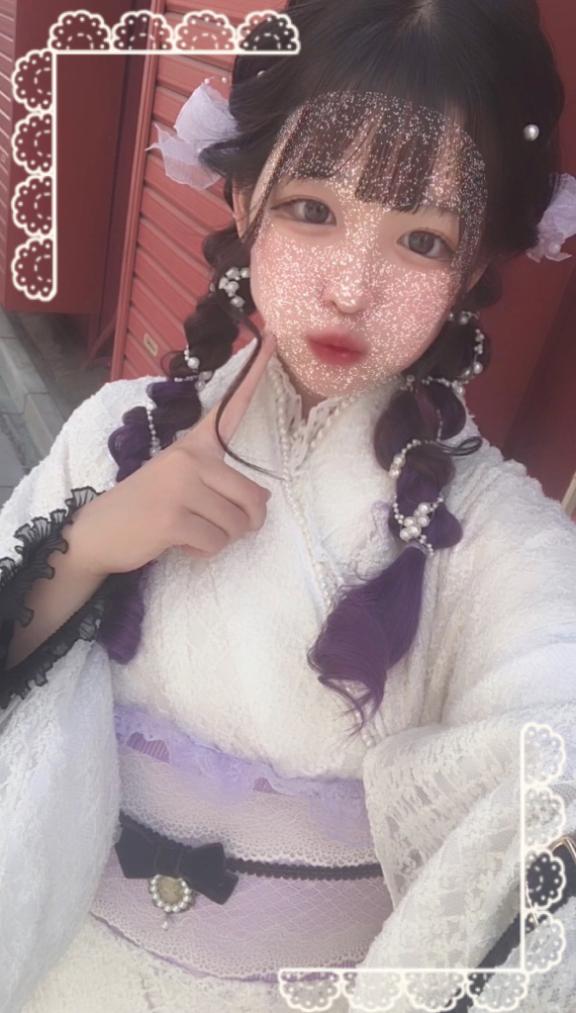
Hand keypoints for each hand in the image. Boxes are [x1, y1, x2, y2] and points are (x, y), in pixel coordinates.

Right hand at [68, 333, 276, 575]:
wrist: (99, 531)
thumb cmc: (148, 506)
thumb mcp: (180, 481)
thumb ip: (219, 481)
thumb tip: (263, 502)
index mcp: (194, 446)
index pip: (231, 407)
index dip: (255, 374)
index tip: (275, 336)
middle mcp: (189, 459)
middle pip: (254, 498)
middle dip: (245, 523)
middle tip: (218, 526)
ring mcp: (180, 487)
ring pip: (237, 526)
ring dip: (221, 539)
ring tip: (190, 530)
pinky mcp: (172, 518)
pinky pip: (215, 544)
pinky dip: (203, 552)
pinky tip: (179, 543)